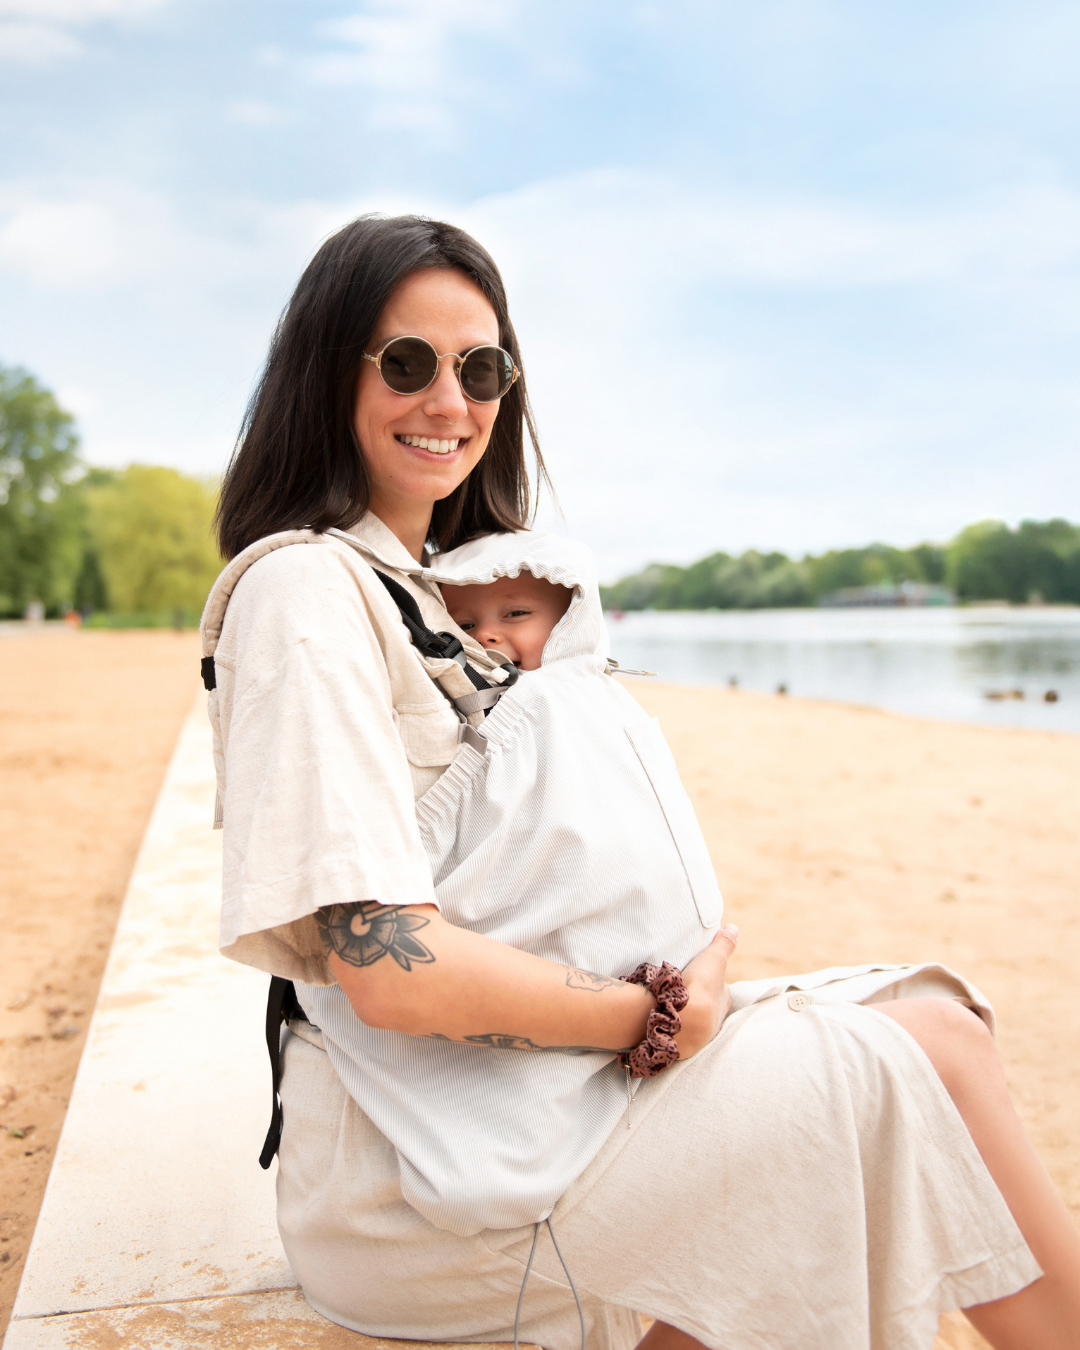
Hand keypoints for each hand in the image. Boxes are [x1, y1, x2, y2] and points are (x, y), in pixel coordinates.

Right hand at [674, 923, 738, 1059]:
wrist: (683, 1020)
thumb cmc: (700, 988)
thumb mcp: (714, 959)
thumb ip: (724, 944)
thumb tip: (734, 928)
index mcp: (722, 1001)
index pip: (721, 990)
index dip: (714, 982)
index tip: (705, 977)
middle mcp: (713, 1020)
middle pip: (707, 1007)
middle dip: (697, 1001)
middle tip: (684, 992)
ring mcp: (697, 1034)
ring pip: (690, 1021)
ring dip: (682, 1013)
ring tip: (667, 1004)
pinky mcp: (678, 1042)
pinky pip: (673, 1030)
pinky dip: (668, 1024)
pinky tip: (659, 1018)